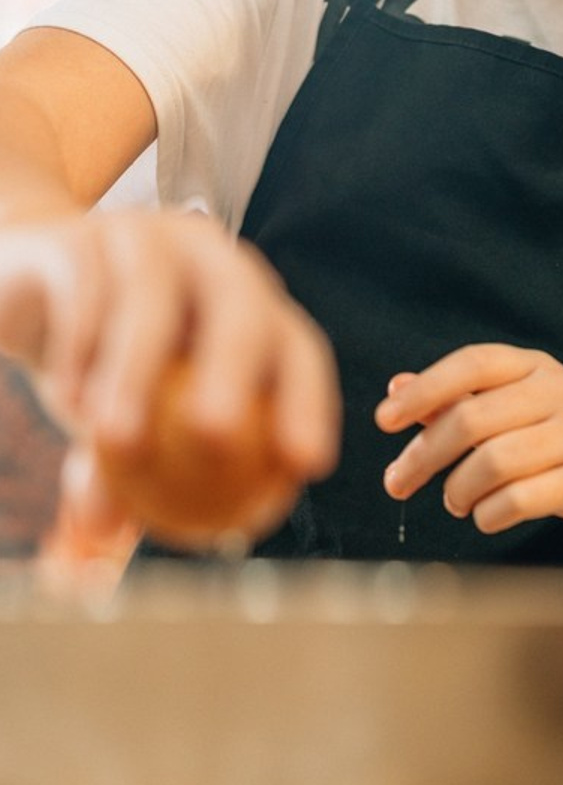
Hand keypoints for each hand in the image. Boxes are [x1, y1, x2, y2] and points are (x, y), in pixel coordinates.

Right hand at [0, 210, 340, 543]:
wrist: (20, 283)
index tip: (306, 466)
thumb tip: (124, 544)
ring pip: (154, 300)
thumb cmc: (97, 360)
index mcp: (249, 302)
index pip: (297, 348)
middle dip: (238, 373)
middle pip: (245, 310)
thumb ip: (128, 472)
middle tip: (217, 440)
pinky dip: (80, 346)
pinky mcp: (80, 241)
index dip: (311, 403)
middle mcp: (211, 261)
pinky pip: (86, 290)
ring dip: (135, 374)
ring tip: (117, 440)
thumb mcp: (122, 419)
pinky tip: (71, 401)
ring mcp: (148, 240)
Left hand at [375, 343, 562, 535]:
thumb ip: (457, 398)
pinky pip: (518, 500)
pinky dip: (488, 514)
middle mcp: (559, 392)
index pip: (472, 363)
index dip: (424, 390)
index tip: (383, 420)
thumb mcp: (512, 407)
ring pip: (491, 463)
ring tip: (454, 500)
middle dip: (423, 455)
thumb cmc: (555, 438)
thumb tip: (396, 390)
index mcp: (535, 366)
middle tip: (397, 482)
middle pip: (472, 418)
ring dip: (457, 490)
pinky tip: (485, 516)